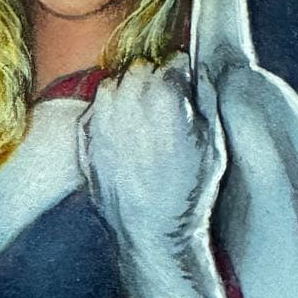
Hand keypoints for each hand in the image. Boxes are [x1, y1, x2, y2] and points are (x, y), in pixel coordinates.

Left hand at [78, 58, 225, 242]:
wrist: (150, 234)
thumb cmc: (187, 193)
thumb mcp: (212, 147)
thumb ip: (207, 100)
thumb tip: (202, 69)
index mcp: (165, 101)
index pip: (172, 63)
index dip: (182, 74)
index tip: (185, 86)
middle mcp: (129, 105)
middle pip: (141, 68)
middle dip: (154, 79)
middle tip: (165, 102)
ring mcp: (102, 121)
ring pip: (113, 83)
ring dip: (128, 91)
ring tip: (142, 114)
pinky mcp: (85, 139)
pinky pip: (95, 107)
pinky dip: (107, 111)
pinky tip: (123, 129)